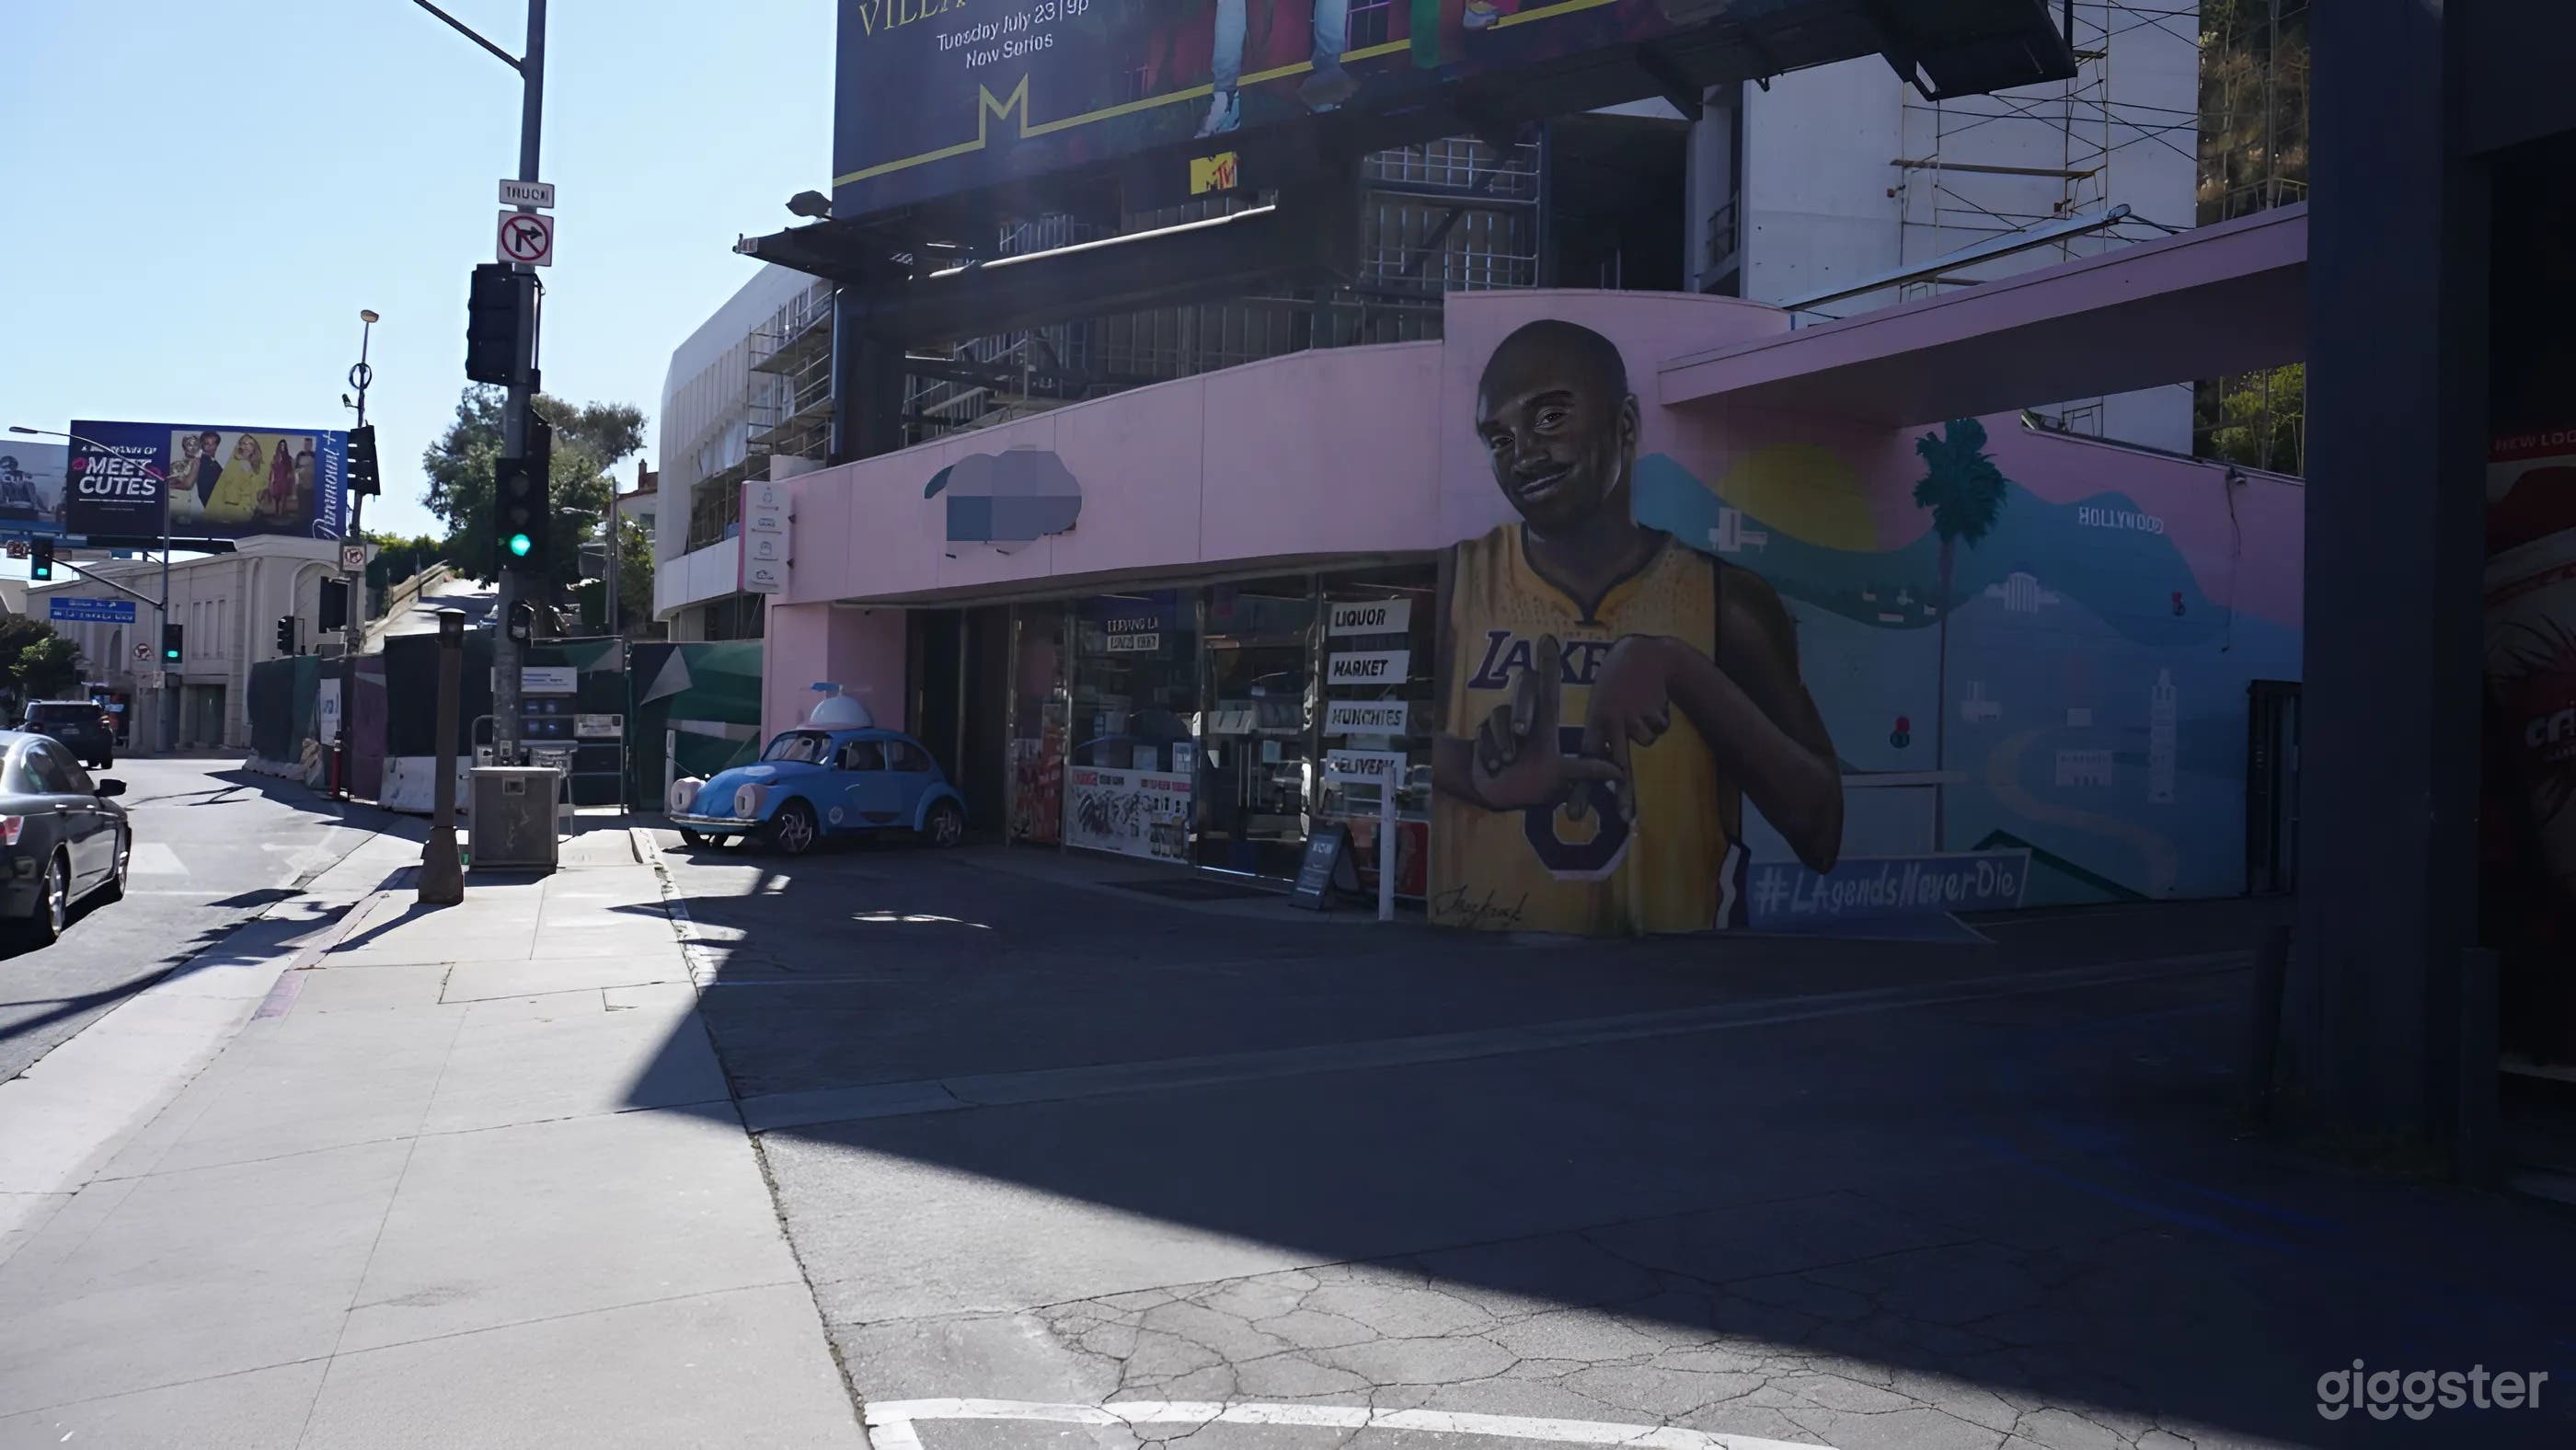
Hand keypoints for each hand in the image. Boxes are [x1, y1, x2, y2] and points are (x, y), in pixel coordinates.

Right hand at [1470, 634, 1625, 812]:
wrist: (1497, 794)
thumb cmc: (1536, 785)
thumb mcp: (1563, 778)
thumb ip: (1587, 771)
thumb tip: (1620, 772)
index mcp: (1545, 724)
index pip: (1548, 687)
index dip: (1547, 662)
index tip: (1548, 639)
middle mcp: (1524, 716)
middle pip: (1523, 689)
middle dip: (1522, 708)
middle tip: (1521, 732)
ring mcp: (1502, 722)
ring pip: (1499, 716)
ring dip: (1502, 743)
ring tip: (1505, 764)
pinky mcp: (1484, 732)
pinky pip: (1483, 733)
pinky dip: (1488, 753)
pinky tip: (1493, 767)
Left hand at [1580, 635, 1681, 823]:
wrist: (1642, 654)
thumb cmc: (1616, 683)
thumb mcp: (1602, 704)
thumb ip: (1603, 732)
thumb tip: (1612, 770)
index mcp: (1594, 721)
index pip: (1586, 760)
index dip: (1581, 787)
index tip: (1576, 812)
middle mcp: (1611, 722)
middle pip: (1618, 764)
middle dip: (1623, 792)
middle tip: (1624, 816)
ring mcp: (1633, 718)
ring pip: (1646, 741)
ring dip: (1649, 727)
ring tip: (1639, 703)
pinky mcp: (1653, 713)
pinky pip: (1660, 728)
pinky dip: (1660, 716)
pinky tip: (1651, 698)